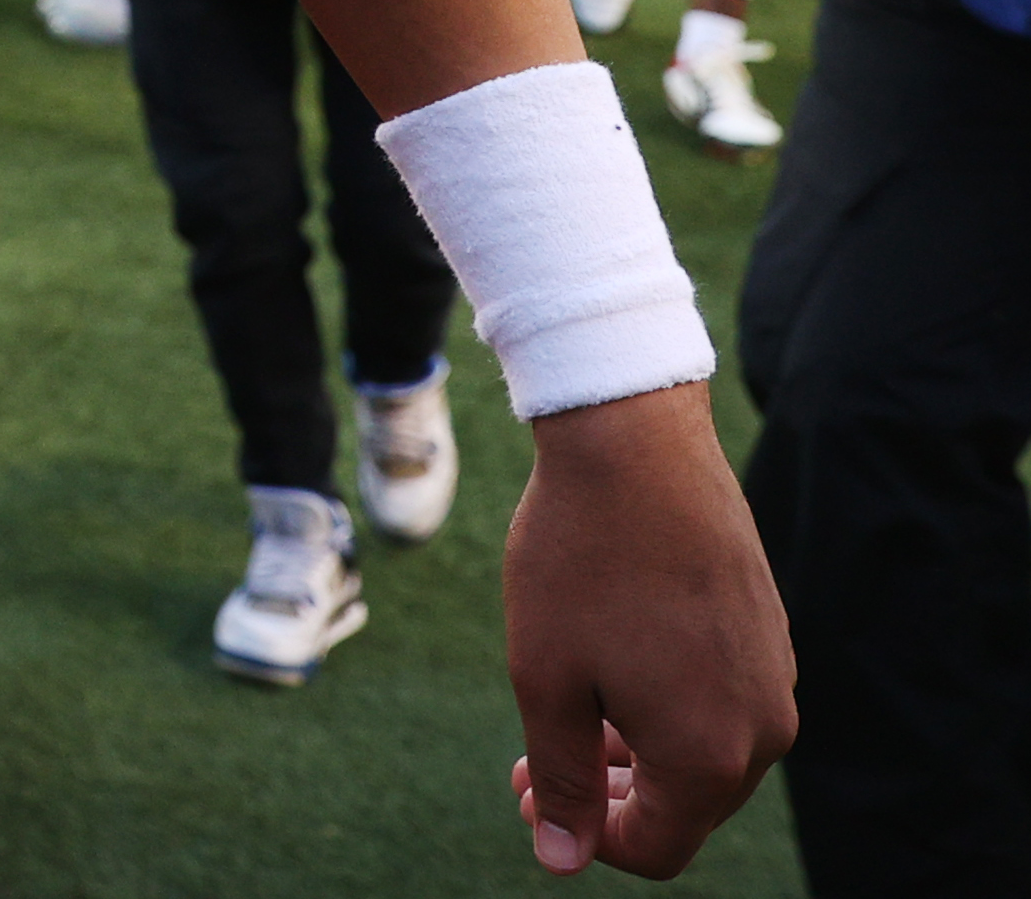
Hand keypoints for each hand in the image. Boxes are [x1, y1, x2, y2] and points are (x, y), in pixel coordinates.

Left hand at [505, 385, 796, 875]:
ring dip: (636, 751)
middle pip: (686, 809)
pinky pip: (721, 703)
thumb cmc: (579, 561)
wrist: (635, 446)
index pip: (656, 850)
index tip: (527, 787)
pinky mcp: (770, 636)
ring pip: (704, 754)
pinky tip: (614, 663)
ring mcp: (776, 680)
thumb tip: (560, 861)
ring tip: (567, 708)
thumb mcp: (546, 679)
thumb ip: (564, 779)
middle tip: (532, 760)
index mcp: (709, 757)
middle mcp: (764, 730)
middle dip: (608, 796)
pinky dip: (667, 707)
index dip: (583, 836)